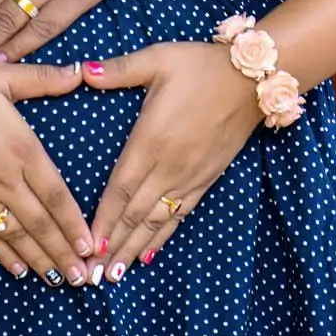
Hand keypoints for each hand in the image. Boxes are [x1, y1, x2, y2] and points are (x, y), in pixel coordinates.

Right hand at [0, 59, 94, 282]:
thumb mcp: (2, 76)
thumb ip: (44, 78)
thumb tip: (80, 72)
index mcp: (24, 150)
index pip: (58, 196)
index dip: (75, 224)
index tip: (92, 246)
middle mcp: (6, 179)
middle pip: (42, 223)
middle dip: (65, 252)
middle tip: (84, 278)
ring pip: (17, 235)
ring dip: (40, 259)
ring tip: (60, 280)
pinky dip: (5, 255)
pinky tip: (20, 270)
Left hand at [81, 44, 262, 276]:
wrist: (252, 77)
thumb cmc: (201, 65)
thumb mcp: (158, 58)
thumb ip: (120, 69)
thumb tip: (83, 71)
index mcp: (150, 139)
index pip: (119, 189)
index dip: (101, 221)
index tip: (85, 247)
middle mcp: (169, 165)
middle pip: (134, 214)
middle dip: (112, 246)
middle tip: (91, 276)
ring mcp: (190, 175)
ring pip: (156, 221)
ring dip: (133, 249)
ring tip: (114, 275)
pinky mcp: (207, 178)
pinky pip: (180, 213)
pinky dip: (163, 236)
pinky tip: (149, 253)